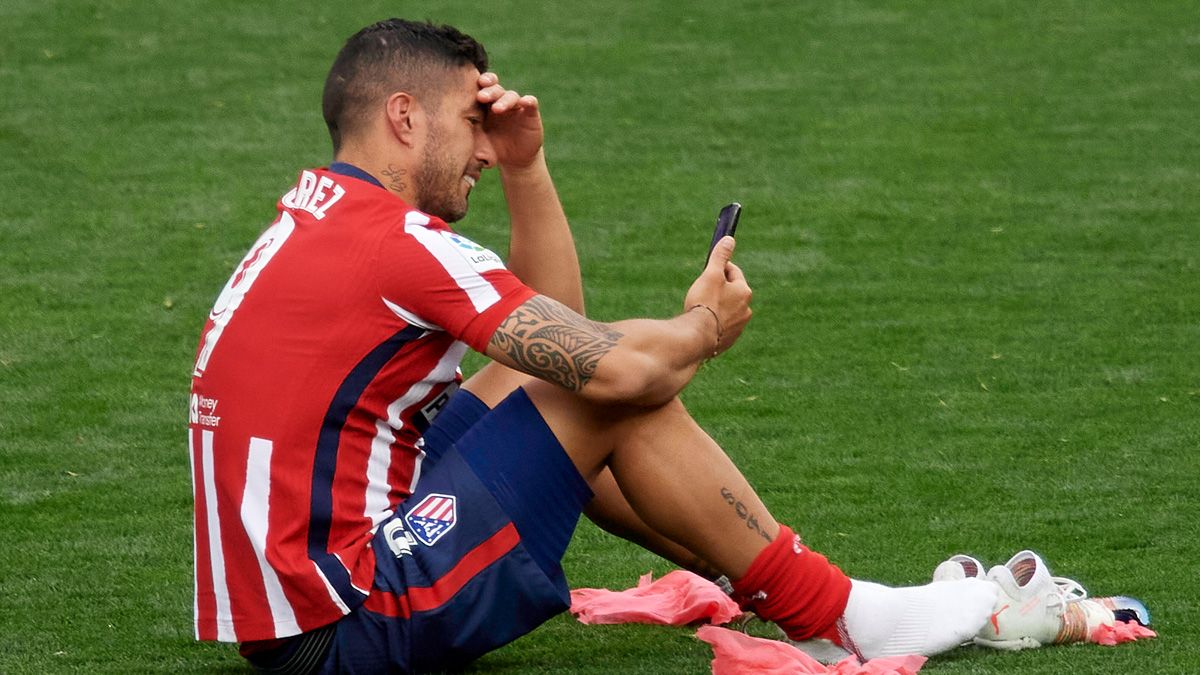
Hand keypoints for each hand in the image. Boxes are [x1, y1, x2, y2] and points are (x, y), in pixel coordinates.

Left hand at [476, 72, 543, 169]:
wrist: (515, 159)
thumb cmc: (493, 150)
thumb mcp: (482, 150)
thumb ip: (475, 149)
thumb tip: (470, 155)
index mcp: (484, 106)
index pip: (480, 89)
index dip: (475, 85)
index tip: (467, 90)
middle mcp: (500, 102)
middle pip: (495, 89)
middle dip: (488, 91)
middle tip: (481, 97)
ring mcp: (516, 107)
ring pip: (511, 95)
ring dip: (504, 100)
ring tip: (497, 109)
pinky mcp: (530, 113)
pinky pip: (531, 102)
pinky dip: (528, 101)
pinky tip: (525, 102)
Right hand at [683, 236, 751, 354]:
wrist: (698, 336)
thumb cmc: (704, 303)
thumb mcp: (711, 275)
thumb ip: (720, 257)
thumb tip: (729, 239)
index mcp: (744, 291)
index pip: (734, 272)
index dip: (720, 268)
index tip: (709, 270)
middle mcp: (746, 309)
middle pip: (732, 292)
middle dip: (719, 289)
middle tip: (702, 290)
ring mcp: (739, 327)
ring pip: (728, 311)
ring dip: (718, 307)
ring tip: (701, 309)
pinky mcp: (729, 340)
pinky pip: (723, 327)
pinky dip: (715, 323)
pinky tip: (703, 323)